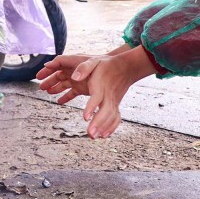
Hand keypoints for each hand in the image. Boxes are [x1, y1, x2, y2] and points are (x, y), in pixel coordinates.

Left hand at [38, 47, 157, 138]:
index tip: (85, 117)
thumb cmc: (105, 65)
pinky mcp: (116, 105)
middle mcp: (109, 96)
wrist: (125, 67)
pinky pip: (116, 118)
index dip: (91, 108)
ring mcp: (114, 101)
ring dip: (104, 128)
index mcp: (101, 86)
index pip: (96, 98)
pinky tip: (104, 135)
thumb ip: (83, 68)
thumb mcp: (92, 61)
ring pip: (111, 117)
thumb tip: (74, 76)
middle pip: (106, 111)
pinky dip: (111, 127)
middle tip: (90, 134)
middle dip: (98, 123)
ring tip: (94, 137)